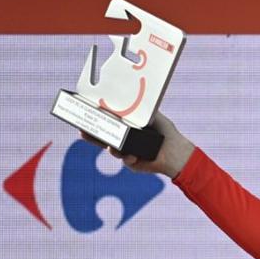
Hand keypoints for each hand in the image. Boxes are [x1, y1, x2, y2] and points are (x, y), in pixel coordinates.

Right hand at [80, 112, 194, 178]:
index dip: (97, 119)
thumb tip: (127, 96)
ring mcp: (126, 151)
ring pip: (111, 149)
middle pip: (103, 136)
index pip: (108, 122)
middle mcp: (124, 138)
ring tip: (110, 146)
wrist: (176, 151)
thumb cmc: (166, 131)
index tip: (86, 114)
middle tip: (83, 131)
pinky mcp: (131, 162)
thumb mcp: (153, 115)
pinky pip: (125, 159)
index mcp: (126, 126)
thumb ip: (140, 108)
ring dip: (108, 147)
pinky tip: (133, 156)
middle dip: (91, 134)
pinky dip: (128, 157)